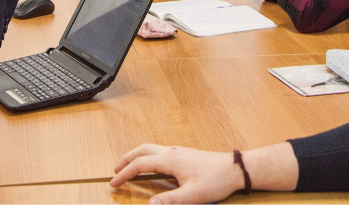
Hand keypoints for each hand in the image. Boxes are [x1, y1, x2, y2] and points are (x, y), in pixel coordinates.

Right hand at [111, 144, 242, 203]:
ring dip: (137, 156)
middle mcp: (172, 152)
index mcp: (170, 160)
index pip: (140, 164)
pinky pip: (159, 152)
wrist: (234, 169)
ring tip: (129, 167)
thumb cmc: (215, 180)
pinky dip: (148, 157)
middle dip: (126, 159)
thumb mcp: (192, 196)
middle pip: (142, 150)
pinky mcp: (185, 155)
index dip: (125, 174)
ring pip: (151, 149)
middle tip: (115, 170)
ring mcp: (178, 152)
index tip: (114, 183)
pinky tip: (151, 167)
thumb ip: (169, 201)